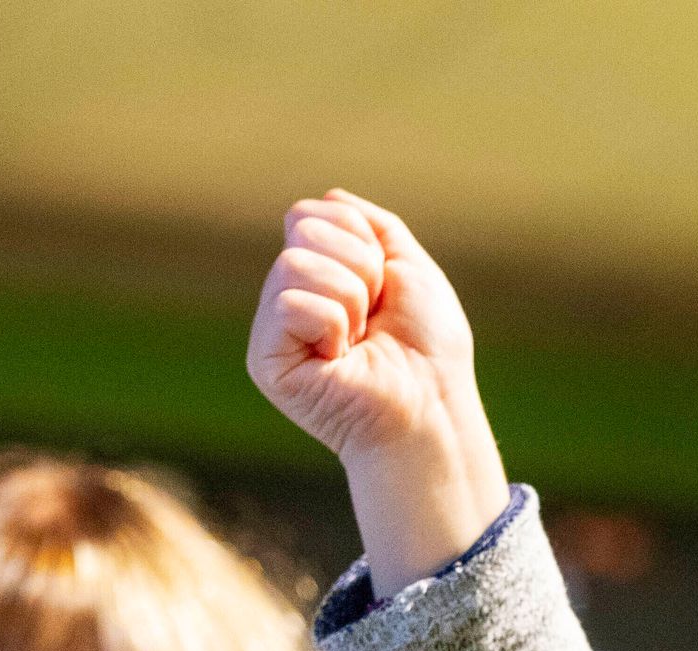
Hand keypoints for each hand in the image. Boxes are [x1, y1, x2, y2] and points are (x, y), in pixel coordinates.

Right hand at [248, 190, 511, 596]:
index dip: (362, 241)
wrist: (433, 404)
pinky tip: (340, 358)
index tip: (385, 288)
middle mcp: (288, 298)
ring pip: (294, 263)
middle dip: (358, 266)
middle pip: (302, 229)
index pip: (311, 213)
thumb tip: (328, 199)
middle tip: (373, 318)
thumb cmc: (428, 347)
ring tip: (359, 340)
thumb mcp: (410, 267)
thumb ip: (373, 227)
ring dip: (349, 298)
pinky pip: (288, 302)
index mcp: (317, 275)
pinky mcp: (264, 361)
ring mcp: (272, 330)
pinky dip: (331, 324)